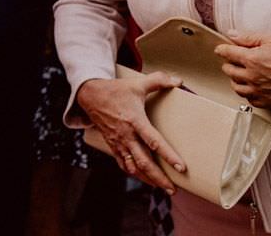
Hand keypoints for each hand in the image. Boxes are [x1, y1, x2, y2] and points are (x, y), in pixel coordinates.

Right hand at [75, 73, 184, 191]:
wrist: (90, 95)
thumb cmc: (115, 90)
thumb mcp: (137, 84)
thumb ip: (158, 81)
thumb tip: (178, 81)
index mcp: (134, 120)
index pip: (154, 141)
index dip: (168, 155)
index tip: (181, 167)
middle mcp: (126, 135)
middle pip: (144, 162)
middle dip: (159, 178)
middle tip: (173, 189)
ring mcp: (118, 141)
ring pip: (133, 166)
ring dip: (147, 179)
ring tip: (161, 187)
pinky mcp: (112, 144)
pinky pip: (123, 163)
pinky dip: (133, 173)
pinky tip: (142, 178)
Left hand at [215, 30, 270, 107]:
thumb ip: (249, 37)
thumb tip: (232, 35)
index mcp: (251, 59)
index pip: (226, 53)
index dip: (222, 49)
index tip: (221, 49)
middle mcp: (252, 76)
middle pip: (228, 70)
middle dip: (229, 64)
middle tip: (235, 61)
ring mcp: (258, 91)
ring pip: (236, 87)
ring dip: (236, 79)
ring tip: (242, 74)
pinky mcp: (266, 102)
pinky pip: (249, 99)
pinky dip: (248, 93)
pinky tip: (253, 87)